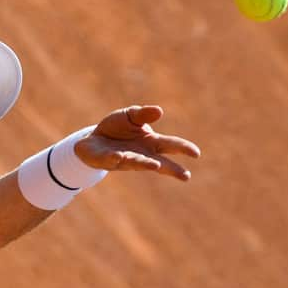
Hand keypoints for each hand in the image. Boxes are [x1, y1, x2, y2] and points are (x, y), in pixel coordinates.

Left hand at [74, 106, 200, 180]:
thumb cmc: (116, 128)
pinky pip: (111, 159)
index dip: (183, 148)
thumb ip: (143, 114)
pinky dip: (115, 158)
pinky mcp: (106, 160)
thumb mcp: (130, 115)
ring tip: (155, 165)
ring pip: (136, 162)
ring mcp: (124, 159)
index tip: (196, 153)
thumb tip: (159, 111)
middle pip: (159, 161)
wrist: (92, 138)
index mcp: (150, 142)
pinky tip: (118, 156)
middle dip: (171, 168)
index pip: (170, 145)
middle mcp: (140, 154)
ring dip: (145, 163)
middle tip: (185, 175)